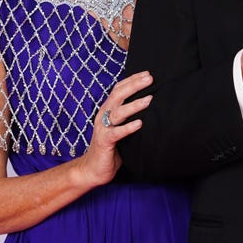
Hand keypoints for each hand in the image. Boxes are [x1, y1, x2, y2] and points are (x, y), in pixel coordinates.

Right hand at [80, 71, 153, 186]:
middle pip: (118, 95)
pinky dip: (128, 128)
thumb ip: (128, 116)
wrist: (92, 169)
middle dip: (134, 86)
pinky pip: (116, 133)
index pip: (119, 89)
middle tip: (150, 79)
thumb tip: (148, 104)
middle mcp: (104, 116)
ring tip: (149, 100)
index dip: (132, 80)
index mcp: (107, 110)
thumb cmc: (110, 148)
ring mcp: (103, 128)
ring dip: (134, 105)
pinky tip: (139, 124)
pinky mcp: (104, 142)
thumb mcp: (119, 127)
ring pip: (118, 112)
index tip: (147, 74)